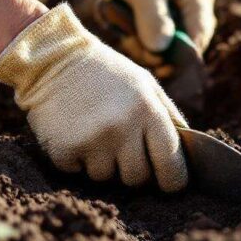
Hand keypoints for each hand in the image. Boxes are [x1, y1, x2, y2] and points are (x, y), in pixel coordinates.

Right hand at [0, 4, 188, 190]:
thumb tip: (187, 153)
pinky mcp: (64, 149)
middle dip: (132, 169)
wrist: (53, 58)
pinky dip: (76, 160)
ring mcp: (92, 140)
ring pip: (106, 178)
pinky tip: (74, 134)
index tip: (168, 183)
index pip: (171, 165)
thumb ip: (168, 116)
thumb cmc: (106, 72)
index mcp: (148, 111)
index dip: (173, 181)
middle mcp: (123, 127)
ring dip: (102, 163)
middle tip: (121, 148)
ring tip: (95, 134)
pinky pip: (77, 173)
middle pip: (138, 178)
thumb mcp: (145, 83)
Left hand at [93, 0, 216, 54]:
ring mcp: (183, 17)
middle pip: (185, 47)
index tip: (155, 61)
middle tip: (130, 41)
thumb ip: (152, 17)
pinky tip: (126, 32)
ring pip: (169, 49)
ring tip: (124, 33)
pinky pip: (157, 45)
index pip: (199, 36)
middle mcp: (196, 9)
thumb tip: (160, 50)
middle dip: (157, 52)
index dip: (181, 55)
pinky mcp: (168, 24)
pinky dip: (140, 44)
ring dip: (145, 48)